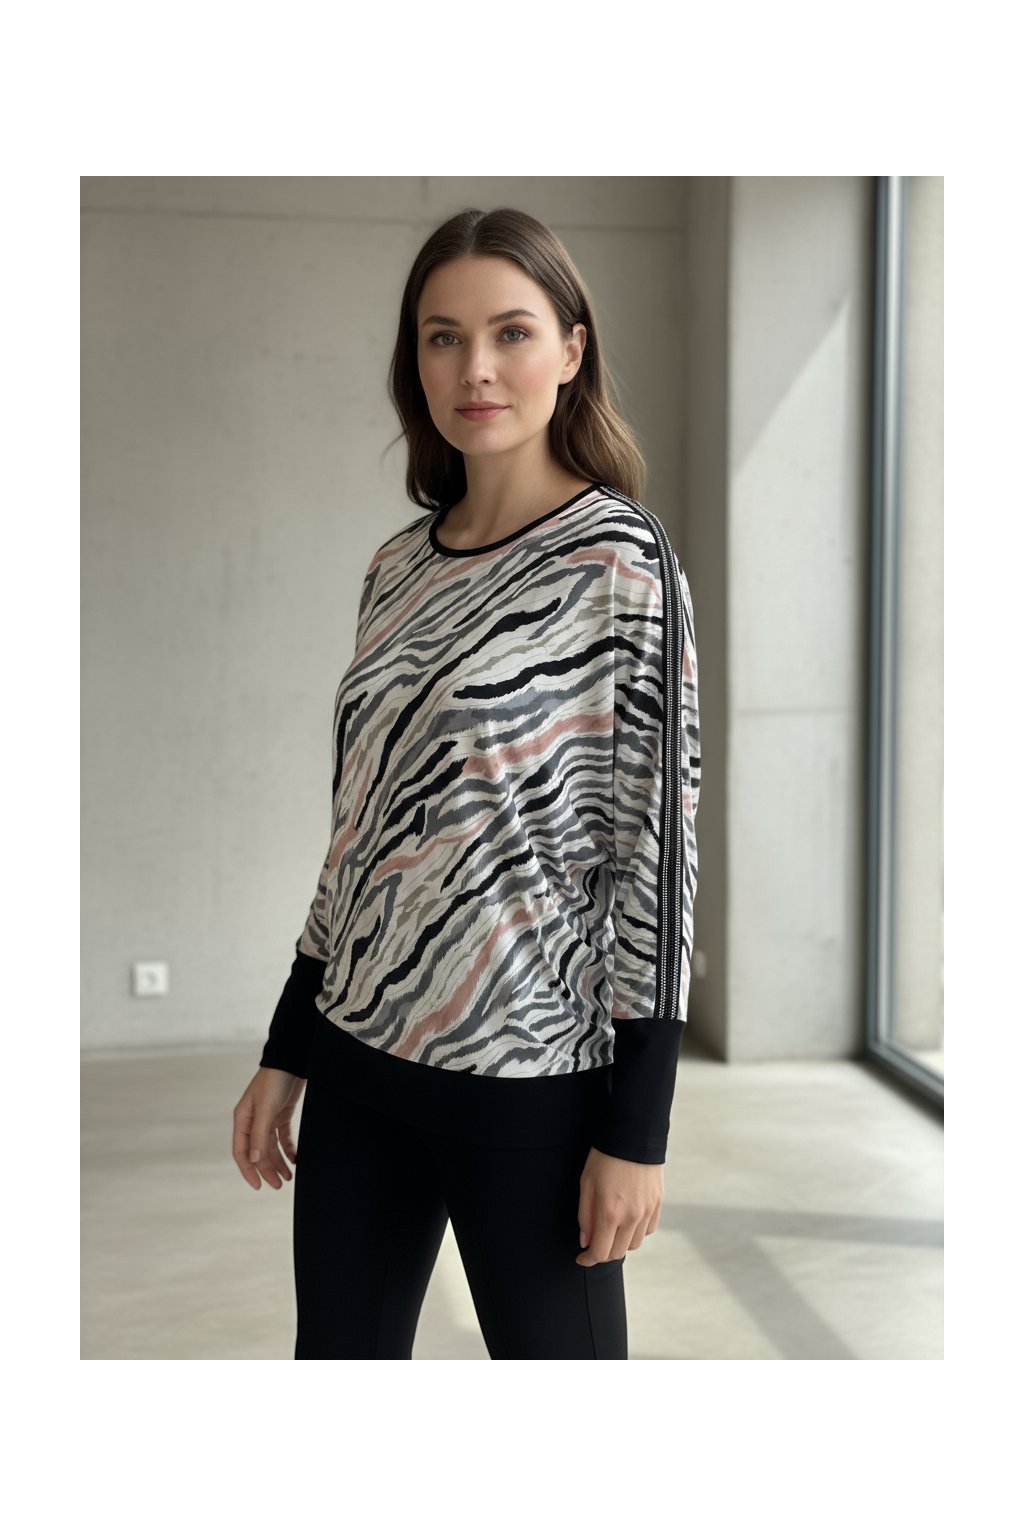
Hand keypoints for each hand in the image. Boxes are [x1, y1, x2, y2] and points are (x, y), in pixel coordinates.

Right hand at [232, 1067, 305, 1189]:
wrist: (292, 1059)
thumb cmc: (275, 1080)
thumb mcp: (266, 1109)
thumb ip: (260, 1135)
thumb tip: (254, 1160)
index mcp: (242, 1119)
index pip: (241, 1152)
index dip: (249, 1170)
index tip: (259, 1186)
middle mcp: (253, 1120)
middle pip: (258, 1152)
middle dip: (267, 1170)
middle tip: (279, 1186)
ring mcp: (267, 1118)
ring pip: (271, 1147)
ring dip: (279, 1162)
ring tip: (289, 1177)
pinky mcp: (282, 1114)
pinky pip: (283, 1137)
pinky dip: (289, 1149)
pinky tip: (296, 1159)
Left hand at [577, 1146, 663, 1264]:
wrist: (633, 1135)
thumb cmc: (604, 1157)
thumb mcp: (586, 1184)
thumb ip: (585, 1216)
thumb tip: (586, 1241)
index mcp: (610, 1213)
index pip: (600, 1252)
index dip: (588, 1260)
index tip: (581, 1258)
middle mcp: (631, 1217)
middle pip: (617, 1252)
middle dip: (603, 1252)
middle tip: (593, 1243)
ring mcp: (647, 1211)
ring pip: (634, 1244)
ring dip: (620, 1243)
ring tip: (611, 1230)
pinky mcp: (658, 1204)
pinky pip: (648, 1230)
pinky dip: (636, 1232)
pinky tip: (627, 1220)